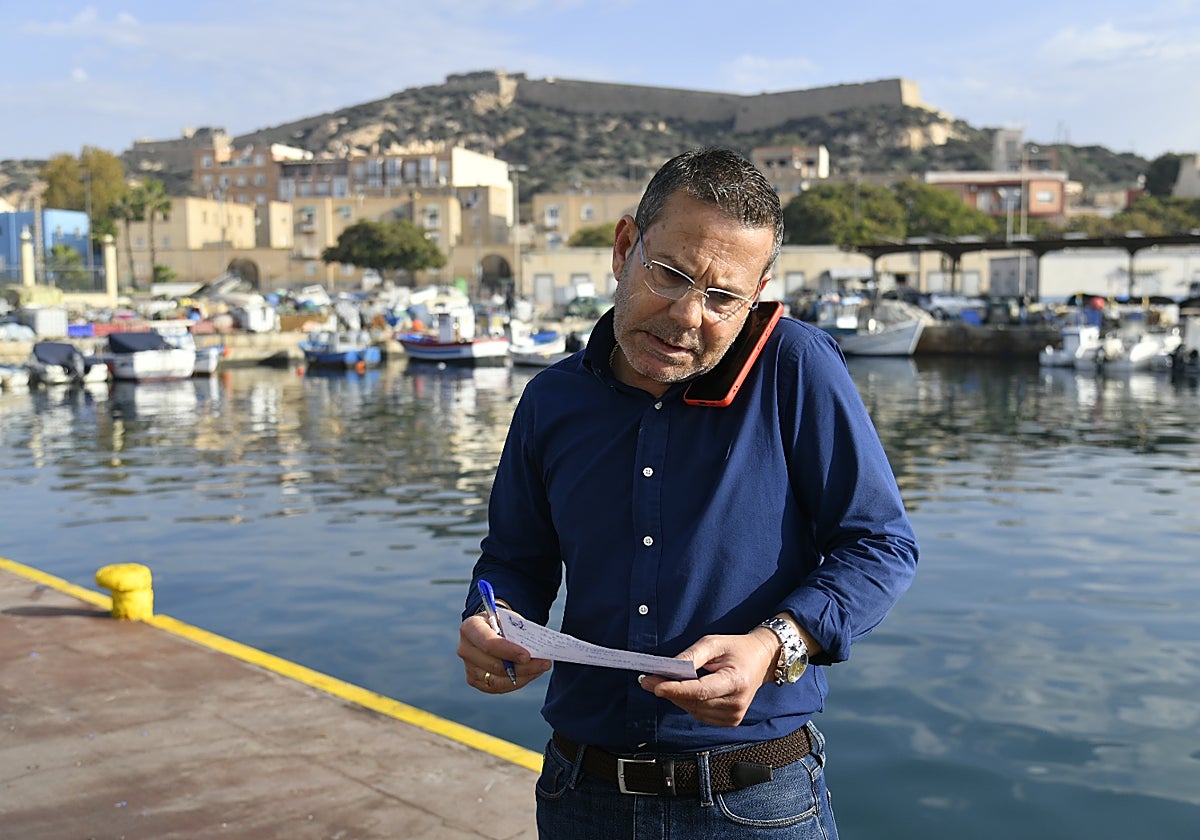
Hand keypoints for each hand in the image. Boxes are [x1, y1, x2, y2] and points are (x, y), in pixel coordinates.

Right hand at [457, 614, 550, 693]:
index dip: (508, 651)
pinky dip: (517, 682)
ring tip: (541, 668)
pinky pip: (498, 687)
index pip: (488, 643)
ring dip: (523, 676)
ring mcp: (468, 667)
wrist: (490, 628)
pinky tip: (531, 673)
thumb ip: (519, 633)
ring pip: (497, 680)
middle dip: (522, 666)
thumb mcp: (509, 620)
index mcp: (470, 627)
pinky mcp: (475, 680)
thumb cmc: (501, 623)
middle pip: (494, 665)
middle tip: (544, 663)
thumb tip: (536, 651)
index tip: (527, 655)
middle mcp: (465, 649)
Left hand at [638, 628, 777, 725]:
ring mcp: (735, 715)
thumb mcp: (714, 643)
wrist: (762, 661)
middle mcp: (737, 702)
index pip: (701, 691)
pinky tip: (685, 691)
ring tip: (665, 682)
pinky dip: (688, 703)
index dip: (676, 689)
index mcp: (736, 681)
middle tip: (648, 679)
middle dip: (669, 691)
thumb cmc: (737, 649)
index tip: (654, 685)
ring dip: (677, 697)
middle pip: (694, 702)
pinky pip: (700, 715)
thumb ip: (691, 656)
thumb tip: (668, 669)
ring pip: (694, 710)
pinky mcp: (731, 721)